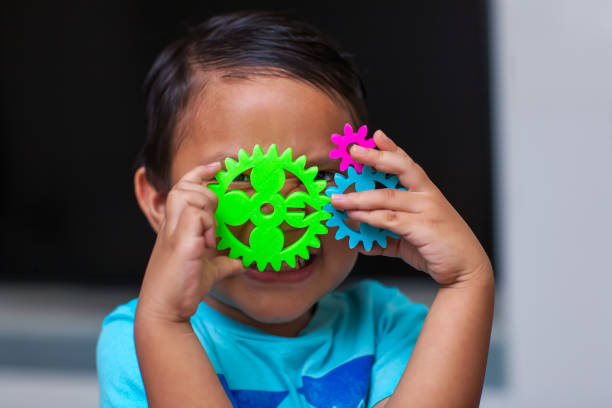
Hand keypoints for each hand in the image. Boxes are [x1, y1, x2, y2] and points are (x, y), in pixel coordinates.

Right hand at [137, 163, 242, 322]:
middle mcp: (171, 224)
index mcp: (175, 226)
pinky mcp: (180, 240)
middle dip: (205, 196)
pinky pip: (196, 215)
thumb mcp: (210, 271)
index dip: (198, 173)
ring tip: (209, 238)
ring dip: (206, 212)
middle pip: (183, 186)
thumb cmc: (182, 288)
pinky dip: (208, 227)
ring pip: (188, 195)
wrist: (166, 309)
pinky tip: (208, 246)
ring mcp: (173, 231)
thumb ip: (223, 263)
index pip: (182, 187)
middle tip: (214, 225)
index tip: (216, 166)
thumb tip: (240, 263)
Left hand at [330, 130, 491, 286]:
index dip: (391, 148)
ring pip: (386, 197)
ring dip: (358, 198)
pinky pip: (389, 219)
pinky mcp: (422, 228)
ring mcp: (426, 210)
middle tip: (353, 151)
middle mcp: (427, 196)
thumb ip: (386, 234)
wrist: (466, 269)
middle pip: (399, 168)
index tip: (376, 135)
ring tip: (337, 199)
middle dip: (374, 157)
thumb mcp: (410, 237)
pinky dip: (368, 219)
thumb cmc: (439, 248)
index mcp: (426, 192)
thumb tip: (360, 239)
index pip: (406, 163)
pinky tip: (353, 218)